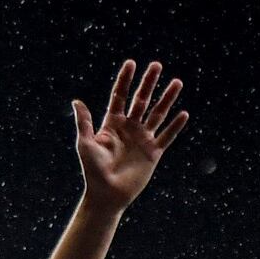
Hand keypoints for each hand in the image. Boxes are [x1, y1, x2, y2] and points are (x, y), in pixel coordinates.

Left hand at [74, 59, 188, 212]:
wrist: (107, 195)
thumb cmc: (92, 171)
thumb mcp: (85, 144)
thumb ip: (84, 122)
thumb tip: (76, 101)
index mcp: (112, 124)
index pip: (120, 96)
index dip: (125, 80)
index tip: (131, 63)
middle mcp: (129, 128)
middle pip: (141, 100)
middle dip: (149, 83)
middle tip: (157, 65)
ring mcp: (142, 139)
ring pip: (157, 114)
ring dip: (167, 98)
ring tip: (176, 82)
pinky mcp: (153, 153)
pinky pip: (166, 136)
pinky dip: (175, 126)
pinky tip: (183, 113)